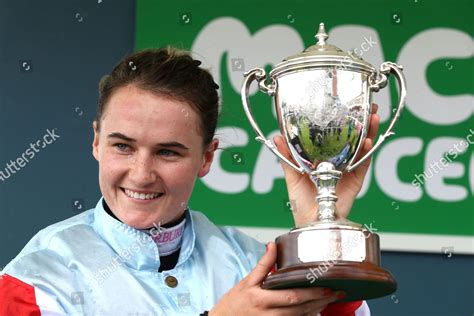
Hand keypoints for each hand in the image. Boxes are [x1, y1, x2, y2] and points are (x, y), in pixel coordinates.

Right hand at [209, 242, 343, 315]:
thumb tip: (272, 245)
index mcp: (262, 299)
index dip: (311, 293)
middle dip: (321, 301)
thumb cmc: (233, 303)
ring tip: (331, 299)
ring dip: (317, 309)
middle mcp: (269, 314)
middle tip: (337, 293)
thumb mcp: (247, 281)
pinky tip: (315, 310)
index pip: (292, 297)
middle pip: (301, 309)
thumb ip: (263, 265)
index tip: (326, 286)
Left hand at [274, 104, 379, 225]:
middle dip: (361, 121)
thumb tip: (276, 137)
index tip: (343, 104)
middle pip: (353, 137)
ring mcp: (349, 169)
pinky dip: (366, 153)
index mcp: (323, 157)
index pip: (333, 134)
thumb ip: (287, 157)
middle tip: (366, 105)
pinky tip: (368, 142)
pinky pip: (363, 165)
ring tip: (373, 117)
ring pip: (362, 147)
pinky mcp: (356, 180)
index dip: (340, 119)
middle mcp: (338, 160)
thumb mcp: (292, 175)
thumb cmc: (301, 201)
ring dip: (369, 132)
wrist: (311, 221)